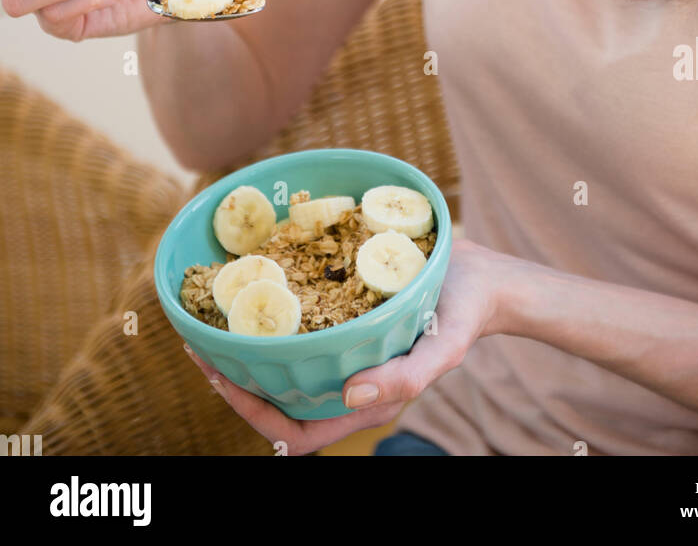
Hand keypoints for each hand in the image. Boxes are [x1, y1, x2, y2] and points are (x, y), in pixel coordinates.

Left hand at [183, 237, 512, 454]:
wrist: (483, 276)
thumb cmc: (466, 314)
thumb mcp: (446, 346)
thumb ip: (405, 376)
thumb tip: (351, 397)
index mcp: (365, 401)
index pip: (296, 435)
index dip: (253, 415)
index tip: (221, 377)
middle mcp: (348, 382)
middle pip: (278, 402)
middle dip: (234, 381)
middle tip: (201, 343)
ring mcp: (345, 353)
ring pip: (283, 368)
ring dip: (247, 351)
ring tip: (215, 319)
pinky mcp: (346, 321)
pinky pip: (300, 331)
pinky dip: (272, 318)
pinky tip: (254, 287)